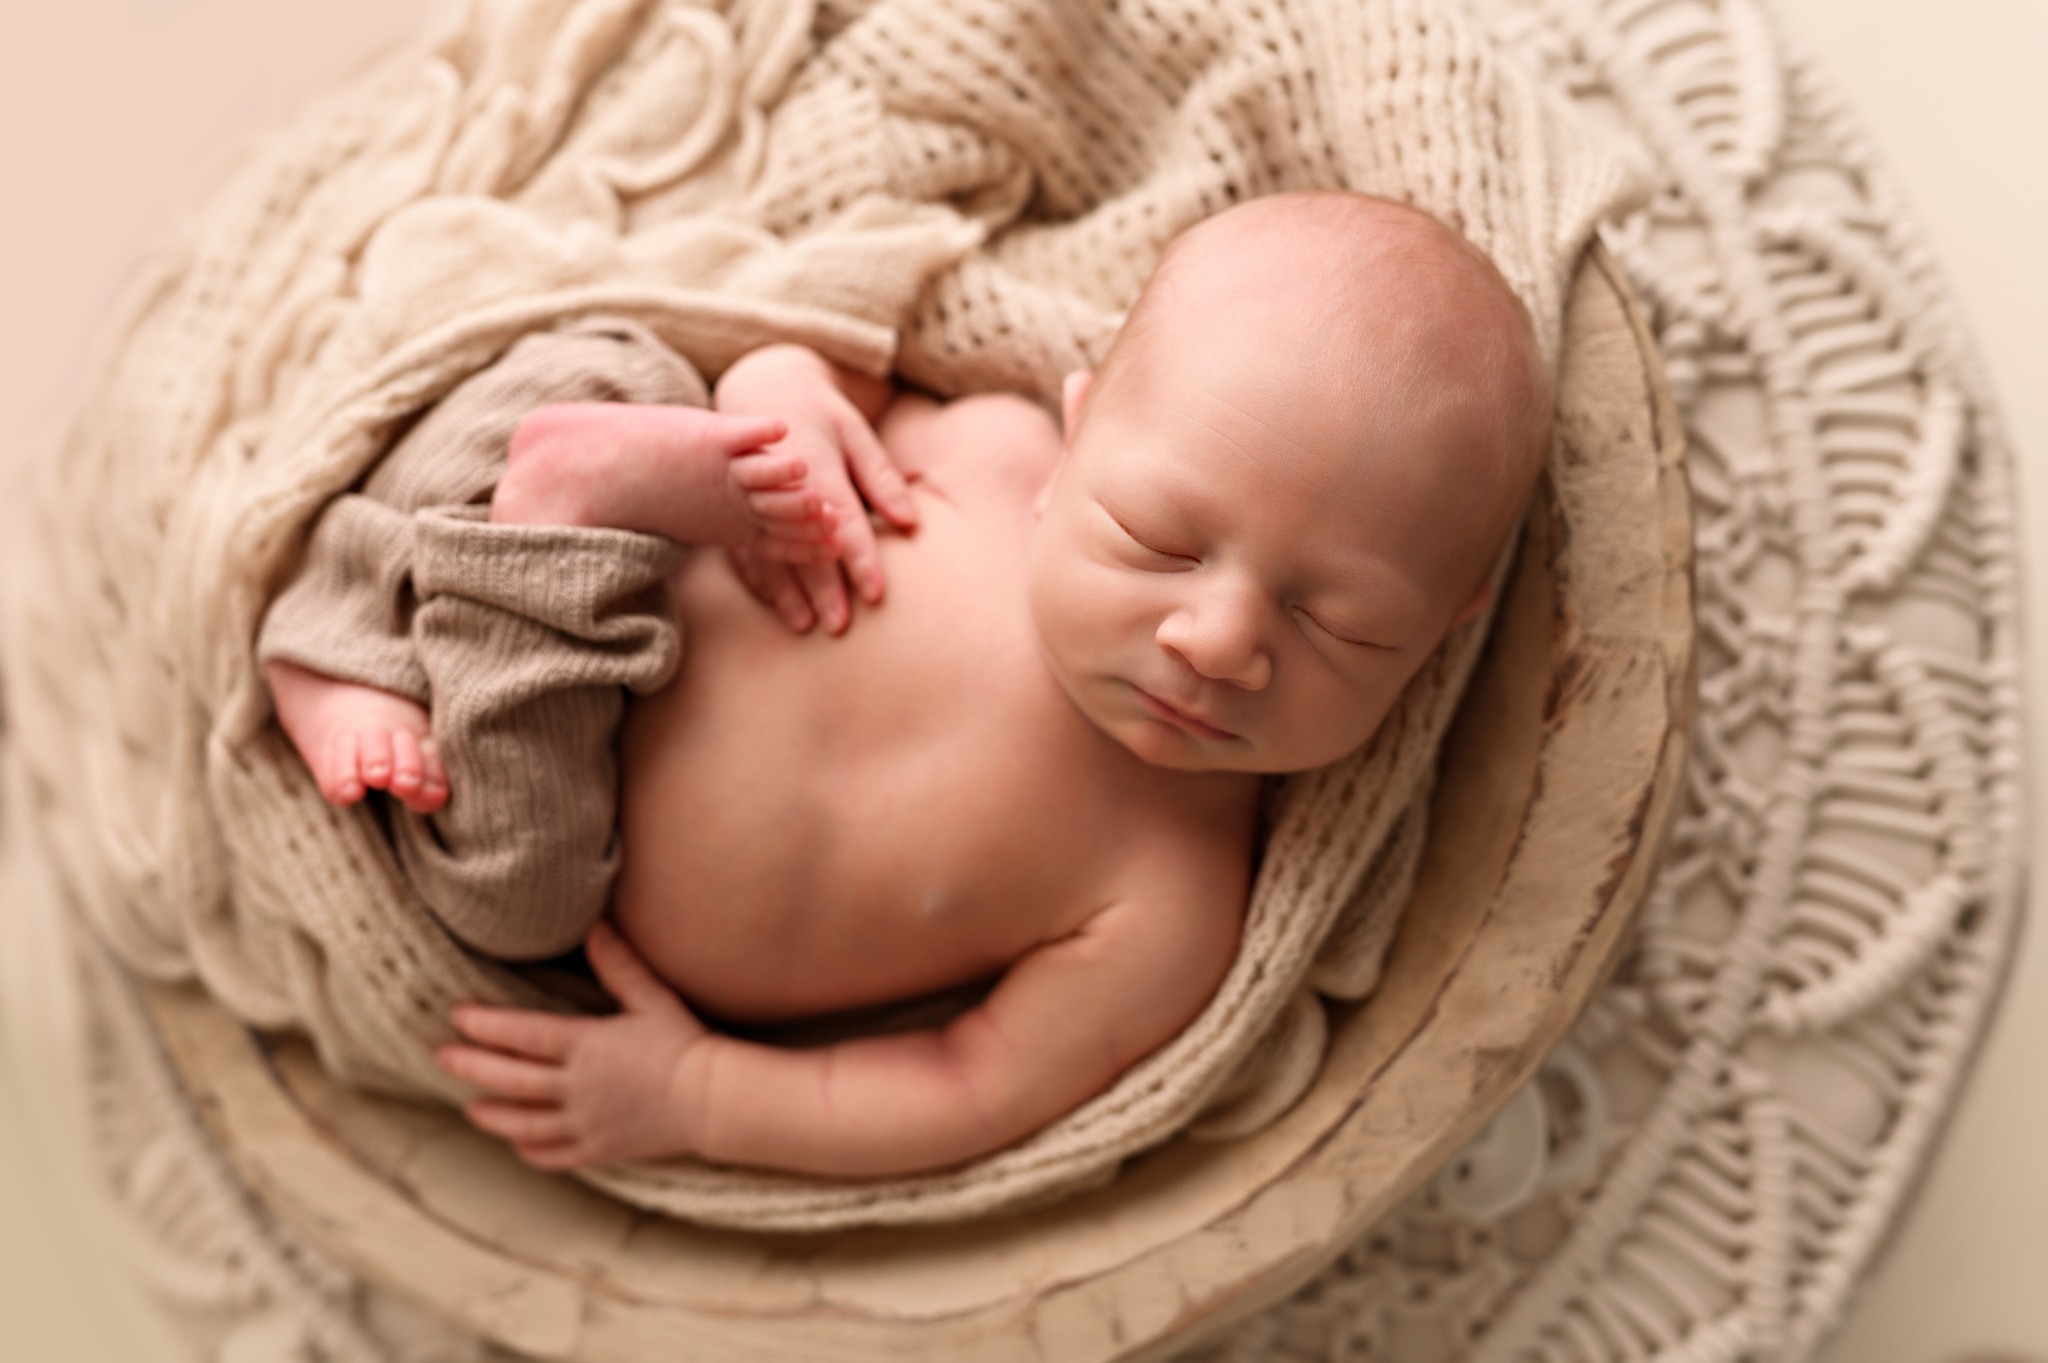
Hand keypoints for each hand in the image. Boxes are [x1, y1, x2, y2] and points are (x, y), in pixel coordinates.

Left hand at [437, 923, 711, 1169]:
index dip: (486, 1025)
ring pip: (524, 1124)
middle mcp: (578, 1088)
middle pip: (511, 1080)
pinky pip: (554, 1155)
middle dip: (472, 1067)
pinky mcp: (599, 1148)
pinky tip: (516, 1143)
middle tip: (443, 1056)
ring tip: (470, 1106)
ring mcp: (586, 1122)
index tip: (458, 1016)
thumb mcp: (652, 999)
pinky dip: (529, 1150)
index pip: (523, 1035)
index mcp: (587, 1047)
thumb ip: (620, 965)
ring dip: (492, 1115)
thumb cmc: (684, 1043)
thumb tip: (596, 927)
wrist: (714, 1098)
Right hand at [717, 349, 916, 633]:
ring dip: (788, 592)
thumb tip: (910, 522)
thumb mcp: (856, 433)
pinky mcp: (739, 507)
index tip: (875, 594)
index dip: (860, 559)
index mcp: (816, 466)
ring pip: (770, 553)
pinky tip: (772, 604)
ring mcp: (755, 499)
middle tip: (840, 626)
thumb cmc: (822, 414)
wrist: (763, 386)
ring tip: (803, 625)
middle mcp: (783, 487)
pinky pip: (745, 547)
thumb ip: (882, 478)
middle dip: (823, 587)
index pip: (844, 521)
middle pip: (805, 544)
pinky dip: (759, 578)